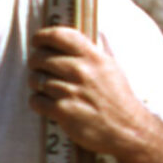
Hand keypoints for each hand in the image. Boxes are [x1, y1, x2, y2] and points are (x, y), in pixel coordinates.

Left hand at [26, 25, 162, 160]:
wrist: (127, 129)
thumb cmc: (118, 98)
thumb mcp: (112, 67)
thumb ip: (99, 49)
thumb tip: (91, 33)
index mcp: (93, 57)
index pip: (59, 35)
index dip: (42, 36)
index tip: (37, 41)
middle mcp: (81, 71)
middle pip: (41, 57)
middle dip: (35, 62)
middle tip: (38, 67)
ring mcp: (71, 92)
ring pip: (36, 79)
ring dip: (36, 83)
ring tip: (44, 87)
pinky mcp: (63, 112)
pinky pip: (36, 101)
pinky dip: (37, 102)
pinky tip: (45, 103)